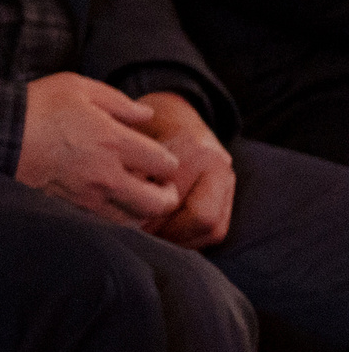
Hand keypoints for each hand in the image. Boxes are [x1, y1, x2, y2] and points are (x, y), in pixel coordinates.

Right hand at [16, 73, 182, 227]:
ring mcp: (87, 196)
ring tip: (137, 197)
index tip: (159, 158)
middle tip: (161, 187)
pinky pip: (105, 224)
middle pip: (157, 203)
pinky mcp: (69, 209)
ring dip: (142, 210)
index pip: (165, 165)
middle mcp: (106, 175)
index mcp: (114, 142)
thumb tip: (145, 114)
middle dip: (166, 196)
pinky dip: (116, 217)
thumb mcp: (79, 88)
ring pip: (133, 220)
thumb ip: (119, 102)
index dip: (168, 163)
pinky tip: (110, 203)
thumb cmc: (36, 107)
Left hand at [135, 92, 234, 249]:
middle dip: (167, 232)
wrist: (174, 111)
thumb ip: (130, 168)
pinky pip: (217, 230)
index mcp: (192, 149)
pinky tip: (168, 234)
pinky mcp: (230, 192)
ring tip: (152, 235)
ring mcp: (228, 178)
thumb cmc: (144, 126)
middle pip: (200, 219)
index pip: (177, 201)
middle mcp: (217, 164)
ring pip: (212, 229)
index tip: (125, 219)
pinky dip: (192, 239)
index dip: (148, 217)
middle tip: (138, 232)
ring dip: (180, 240)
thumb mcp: (131, 137)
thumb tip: (121, 202)